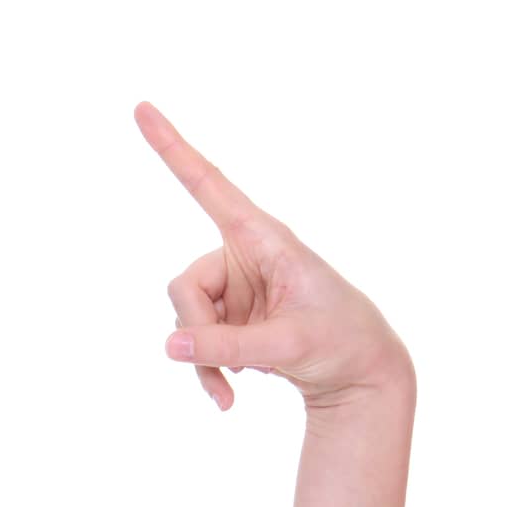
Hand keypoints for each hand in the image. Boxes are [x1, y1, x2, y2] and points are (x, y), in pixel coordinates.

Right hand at [135, 101, 414, 414]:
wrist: (362, 375)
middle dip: (196, 328)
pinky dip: (206, 369)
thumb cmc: (343, 343)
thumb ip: (229, 345)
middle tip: (229, 366)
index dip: (174, 149)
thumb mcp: (290, 346)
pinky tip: (229, 398)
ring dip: (202, 357)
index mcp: (267, 239)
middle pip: (184, 284)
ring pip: (185, 317)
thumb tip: (168, 344)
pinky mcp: (232, 316)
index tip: (143, 108)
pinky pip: (196, 340)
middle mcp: (246, 255)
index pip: (211, 187)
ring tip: (234, 388)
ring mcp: (236, 286)